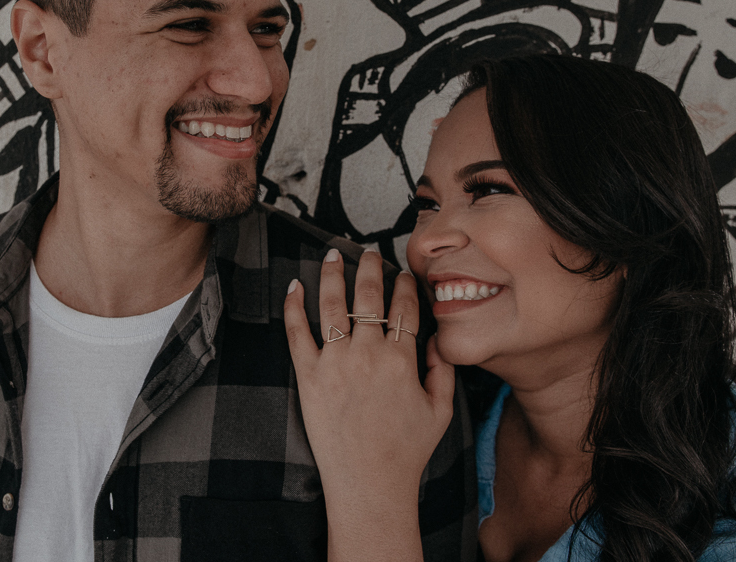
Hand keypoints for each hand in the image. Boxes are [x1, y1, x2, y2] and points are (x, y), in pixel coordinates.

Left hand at [284, 248, 454, 560]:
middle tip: (369, 253)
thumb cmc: (406, 452)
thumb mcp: (440, 411)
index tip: (404, 273)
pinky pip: (297, 332)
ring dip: (333, 274)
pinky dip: (294, 306)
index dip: (405, 285)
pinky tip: (294, 286)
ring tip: (332, 255)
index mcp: (402, 359)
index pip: (405, 308)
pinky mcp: (308, 376)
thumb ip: (441, 371)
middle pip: (368, 296)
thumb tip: (436, 342)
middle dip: (370, 268)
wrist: (369, 483)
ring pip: (332, 305)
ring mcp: (335, 363)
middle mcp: (368, 354)